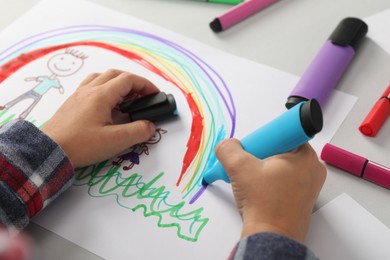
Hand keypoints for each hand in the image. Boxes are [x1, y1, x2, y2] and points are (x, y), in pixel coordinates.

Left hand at [42, 69, 159, 167]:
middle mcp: (90, 90)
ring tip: (125, 97)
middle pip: (116, 74)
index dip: (145, 85)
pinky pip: (91, 85)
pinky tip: (106, 103)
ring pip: (101, 77)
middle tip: (143, 95)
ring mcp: (79, 95)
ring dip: (117, 82)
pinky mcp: (72, 103)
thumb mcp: (115, 141)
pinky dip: (104, 87)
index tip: (155, 95)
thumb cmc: (81, 145)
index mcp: (102, 95)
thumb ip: (137, 131)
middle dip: (133, 82)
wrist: (49, 150)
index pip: (128, 80)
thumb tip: (150, 126)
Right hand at [215, 139, 325, 242]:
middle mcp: (312, 168)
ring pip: (279, 166)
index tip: (254, 150)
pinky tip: (257, 191)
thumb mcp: (239, 168)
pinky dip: (268, 182)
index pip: (282, 133)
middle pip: (279, 149)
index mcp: (305, 155)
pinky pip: (282, 181)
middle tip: (249, 168)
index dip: (263, 140)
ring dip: (261, 170)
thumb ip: (228, 149)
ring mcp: (309, 185)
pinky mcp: (301, 198)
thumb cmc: (265, 204)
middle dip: (259, 156)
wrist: (271, 238)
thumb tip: (226, 145)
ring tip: (251, 182)